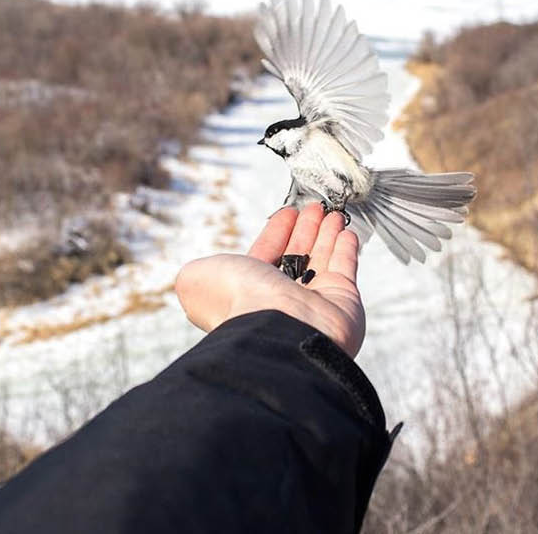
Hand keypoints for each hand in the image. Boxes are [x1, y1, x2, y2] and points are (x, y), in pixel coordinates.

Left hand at [175, 203, 364, 356]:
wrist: (281, 329)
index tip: (287, 213)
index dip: (276, 233)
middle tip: (313, 207)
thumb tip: (191, 276)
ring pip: (322, 259)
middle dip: (304, 230)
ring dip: (326, 233)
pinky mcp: (342, 301)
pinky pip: (346, 268)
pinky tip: (345, 231)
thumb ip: (195, 272)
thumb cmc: (240, 303)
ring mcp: (314, 302)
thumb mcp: (198, 279)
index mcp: (249, 293)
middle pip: (296, 255)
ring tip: (331, 212)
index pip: (266, 256)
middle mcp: (282, 299)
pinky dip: (346, 248)